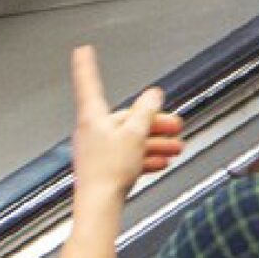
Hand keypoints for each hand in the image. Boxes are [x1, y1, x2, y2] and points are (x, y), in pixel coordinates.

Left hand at [68, 45, 181, 202]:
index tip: (82, 51)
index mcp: (93, 117)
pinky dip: (145, 157)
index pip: (89, 83)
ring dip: (154, 142)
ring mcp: (97, 150)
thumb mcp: (135, 134)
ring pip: (129, 139)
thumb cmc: (108, 172)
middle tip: (175, 124)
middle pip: (124, 118)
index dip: (87, 65)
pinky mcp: (104, 168)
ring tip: (176, 147)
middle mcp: (92, 131)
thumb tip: (152, 95)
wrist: (99, 206)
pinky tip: (160, 162)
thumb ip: (145, 111)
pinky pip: (127, 156)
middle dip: (153, 121)